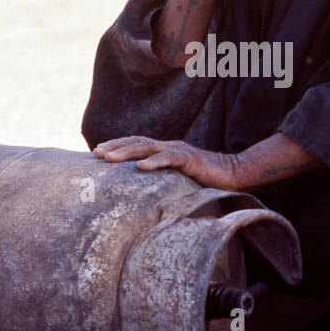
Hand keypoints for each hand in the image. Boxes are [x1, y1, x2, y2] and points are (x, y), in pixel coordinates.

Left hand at [93, 135, 242, 190]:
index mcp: (165, 149)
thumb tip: (143, 188)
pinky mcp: (191, 159)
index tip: (97, 152)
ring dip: (127, 152)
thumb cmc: (206, 178)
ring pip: (148, 147)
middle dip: (115, 146)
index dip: (117, 145)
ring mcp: (179, 150)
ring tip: (109, 158)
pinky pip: (170, 158)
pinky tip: (141, 166)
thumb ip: (163, 177)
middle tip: (96, 153)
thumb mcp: (178, 177)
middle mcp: (169, 146)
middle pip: (137, 142)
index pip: (137, 143)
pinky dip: (154, 162)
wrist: (233, 174)